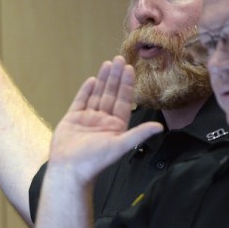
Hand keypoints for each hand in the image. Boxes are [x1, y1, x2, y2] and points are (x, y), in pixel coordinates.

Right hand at [48, 56, 163, 183]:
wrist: (69, 169)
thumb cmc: (94, 160)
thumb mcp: (119, 146)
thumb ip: (138, 134)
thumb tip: (160, 127)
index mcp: (115, 126)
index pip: (123, 100)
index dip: (127, 84)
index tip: (129, 68)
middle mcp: (103, 121)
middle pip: (111, 94)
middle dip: (115, 77)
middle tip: (119, 58)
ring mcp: (87, 119)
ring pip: (97, 95)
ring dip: (102, 80)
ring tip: (107, 63)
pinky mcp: (72, 120)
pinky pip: (80, 102)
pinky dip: (85, 91)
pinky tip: (91, 80)